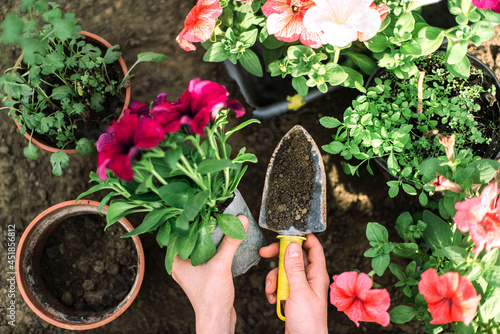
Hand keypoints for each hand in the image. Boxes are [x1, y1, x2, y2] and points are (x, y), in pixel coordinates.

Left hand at [172, 215, 248, 333]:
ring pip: (200, 244)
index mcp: (176, 259)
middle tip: (212, 210)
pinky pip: (208, 252)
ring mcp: (192, 268)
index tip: (199, 205)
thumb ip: (230, 241)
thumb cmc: (210, 297)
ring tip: (219, 221)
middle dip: (202, 224)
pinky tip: (224, 238)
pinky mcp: (203, 272)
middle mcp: (181, 263)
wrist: (217, 318)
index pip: (178, 232)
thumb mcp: (221, 264)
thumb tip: (240, 220)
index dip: (188, 218)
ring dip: (210, 234)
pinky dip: (215, 245)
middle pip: (190, 236)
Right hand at [259, 234, 328, 333]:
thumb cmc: (308, 323)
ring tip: (271, 290)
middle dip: (278, 256)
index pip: (313, 248)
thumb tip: (293, 245)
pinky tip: (272, 299)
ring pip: (284, 271)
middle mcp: (309, 279)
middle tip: (265, 253)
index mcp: (317, 274)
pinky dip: (273, 289)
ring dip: (274, 278)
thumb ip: (294, 268)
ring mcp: (300, 288)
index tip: (286, 232)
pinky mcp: (292, 297)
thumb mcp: (299, 291)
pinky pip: (280, 285)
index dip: (302, 237)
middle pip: (294, 257)